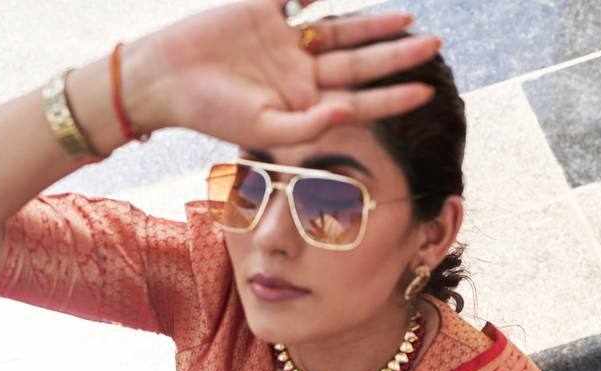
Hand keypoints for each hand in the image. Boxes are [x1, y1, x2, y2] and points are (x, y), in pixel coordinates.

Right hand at [137, 0, 439, 146]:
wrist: (165, 78)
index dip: (391, 98)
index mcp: (301, 105)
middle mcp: (299, 73)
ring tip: (408, 17)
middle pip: (357, 63)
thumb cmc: (211, 113)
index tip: (426, 92)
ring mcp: (285, 41)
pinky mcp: (265, 10)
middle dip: (395, 56)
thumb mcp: (262, 129)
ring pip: (339, 28)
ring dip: (372, 23)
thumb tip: (347, 112)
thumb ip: (307, 126)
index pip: (357, 101)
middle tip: (435, 45)